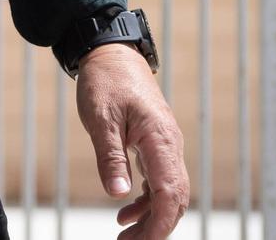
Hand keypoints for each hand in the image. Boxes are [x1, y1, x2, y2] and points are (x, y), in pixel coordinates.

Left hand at [76, 43, 188, 239]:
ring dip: (151, 216)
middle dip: (156, 227)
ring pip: (169, 192)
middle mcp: (171, 145)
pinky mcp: (156, 143)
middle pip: (175, 199)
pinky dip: (146, 199)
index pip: (171, 194)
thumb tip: (116, 194)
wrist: (112, 53)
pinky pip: (160, 179)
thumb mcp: (100, 119)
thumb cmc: (105, 80)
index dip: (160, 224)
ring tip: (125, 235)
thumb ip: (110, 157)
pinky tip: (126, 210)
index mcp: (161, 140)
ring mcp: (166, 145)